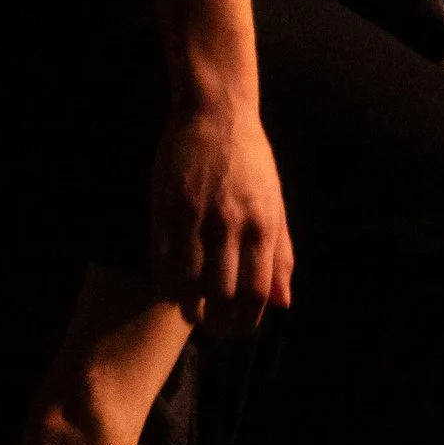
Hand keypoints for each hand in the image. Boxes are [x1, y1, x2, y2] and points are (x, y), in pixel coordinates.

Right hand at [150, 103, 294, 335]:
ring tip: (191, 314)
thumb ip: (280, 256)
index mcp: (263, 224)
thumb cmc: (251, 163)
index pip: (257, 290)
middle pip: (222, 292)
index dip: (248, 320)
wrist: (216, 114)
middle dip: (219, 322)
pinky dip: (164, 280)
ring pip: (188, 279)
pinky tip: (168, 290)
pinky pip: (161, 255)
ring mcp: (196, 214)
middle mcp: (230, 223)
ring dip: (189, 306)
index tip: (240, 331)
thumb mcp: (275, 205)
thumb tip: (282, 304)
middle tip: (214, 330)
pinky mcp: (166, 204)